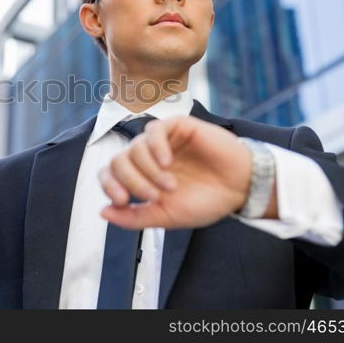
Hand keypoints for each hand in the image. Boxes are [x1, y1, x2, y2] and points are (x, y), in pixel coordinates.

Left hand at [100, 115, 262, 229]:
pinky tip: (168, 163)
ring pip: (135, 147)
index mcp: (141, 176)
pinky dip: (156, 148)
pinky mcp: (177, 126)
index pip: (109, 173)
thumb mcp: (166, 216)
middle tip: (157, 196)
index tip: (123, 200)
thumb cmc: (205, 201)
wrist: (241, 189)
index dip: (109, 185)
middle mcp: (147, 157)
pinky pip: (154, 130)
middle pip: (118, 161)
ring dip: (148, 170)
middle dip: (132, 181)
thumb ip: (135, 217)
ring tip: (171, 185)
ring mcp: (161, 141)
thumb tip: (103, 212)